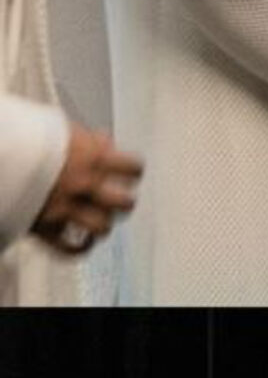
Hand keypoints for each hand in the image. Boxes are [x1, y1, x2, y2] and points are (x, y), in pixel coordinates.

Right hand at [32, 124, 141, 254]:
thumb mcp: (57, 128)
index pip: (132, 168)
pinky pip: (68, 249)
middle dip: (123, 201)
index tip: (130, 172)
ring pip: (102, 228)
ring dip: (103, 223)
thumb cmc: (23, 138)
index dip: (133, 170)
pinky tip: (83, 241)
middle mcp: (81, 186)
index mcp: (89, 158)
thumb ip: (86, 137)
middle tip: (118, 198)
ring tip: (100, 218)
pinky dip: (79, 248)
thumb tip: (106, 140)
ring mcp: (62, 209)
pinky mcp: (42, 228)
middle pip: (124, 203)